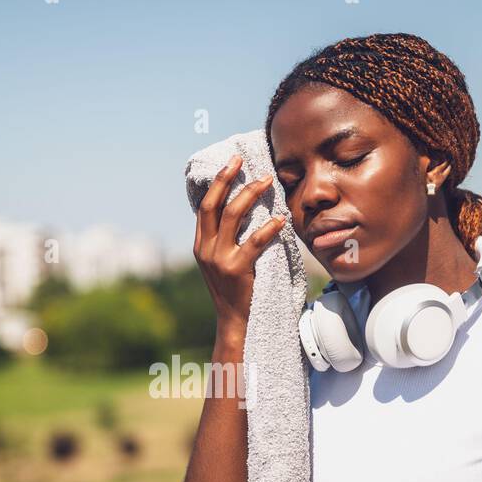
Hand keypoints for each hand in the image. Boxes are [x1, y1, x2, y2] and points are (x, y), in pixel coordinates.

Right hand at [193, 153, 286, 330]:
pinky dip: (269, 228)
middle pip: (213, 205)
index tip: (230, 163)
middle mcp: (205, 249)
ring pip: (232, 216)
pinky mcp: (236, 270)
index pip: (205, 207)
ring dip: (250, 194)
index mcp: (200, 245)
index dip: (217, 183)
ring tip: (266, 180)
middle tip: (240, 160)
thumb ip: (223, 240)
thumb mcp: (220, 262)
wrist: (234, 321)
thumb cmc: (233, 290)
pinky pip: (254, 242)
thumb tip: (238, 210)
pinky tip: (281, 219)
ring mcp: (219, 259)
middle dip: (226, 179)